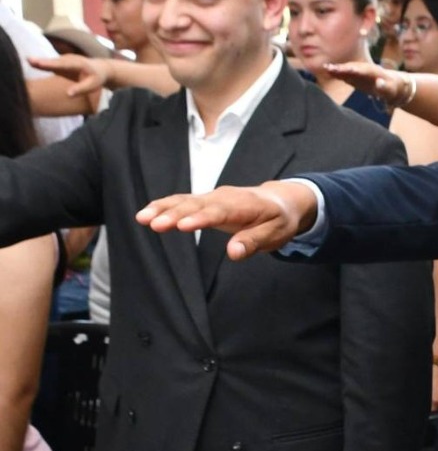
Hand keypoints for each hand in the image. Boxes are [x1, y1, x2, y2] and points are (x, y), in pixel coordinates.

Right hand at [29, 53, 112, 96]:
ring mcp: (65, 60)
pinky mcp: (61, 63)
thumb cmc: (97, 78)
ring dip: (40, 61)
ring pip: (51, 62)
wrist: (101, 68)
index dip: (53, 65)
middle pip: (55, 62)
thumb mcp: (93, 84)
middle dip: (43, 62)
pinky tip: (31, 63)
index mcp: (79, 64)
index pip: (65, 65)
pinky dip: (41, 64)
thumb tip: (68, 95)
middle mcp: (70, 59)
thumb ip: (81, 89)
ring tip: (29, 61)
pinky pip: (51, 64)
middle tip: (30, 60)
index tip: (43, 65)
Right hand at [136, 179, 317, 258]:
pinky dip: (164, 206)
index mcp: (244, 205)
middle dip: (175, 214)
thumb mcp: (276, 234)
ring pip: (185, 201)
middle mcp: (224, 197)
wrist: (281, 200)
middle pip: (196, 205)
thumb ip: (254, 242)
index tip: (183, 226)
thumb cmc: (279, 219)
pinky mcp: (205, 201)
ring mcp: (213, 197)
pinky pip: (183, 201)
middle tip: (154, 224)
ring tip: (143, 219)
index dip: (201, 219)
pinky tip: (147, 213)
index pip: (219, 212)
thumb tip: (234, 253)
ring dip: (164, 209)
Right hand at [325, 61, 410, 108]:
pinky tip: (328, 72)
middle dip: (342, 68)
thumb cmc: (394, 89)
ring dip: (338, 69)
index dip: (355, 69)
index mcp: (375, 72)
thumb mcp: (392, 90)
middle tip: (330, 68)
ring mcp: (361, 73)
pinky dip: (338, 73)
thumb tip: (379, 83)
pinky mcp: (357, 78)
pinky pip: (347, 74)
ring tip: (326, 68)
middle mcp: (366, 70)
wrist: (394, 86)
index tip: (346, 69)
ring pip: (348, 70)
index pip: (363, 70)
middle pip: (353, 68)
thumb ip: (385, 87)